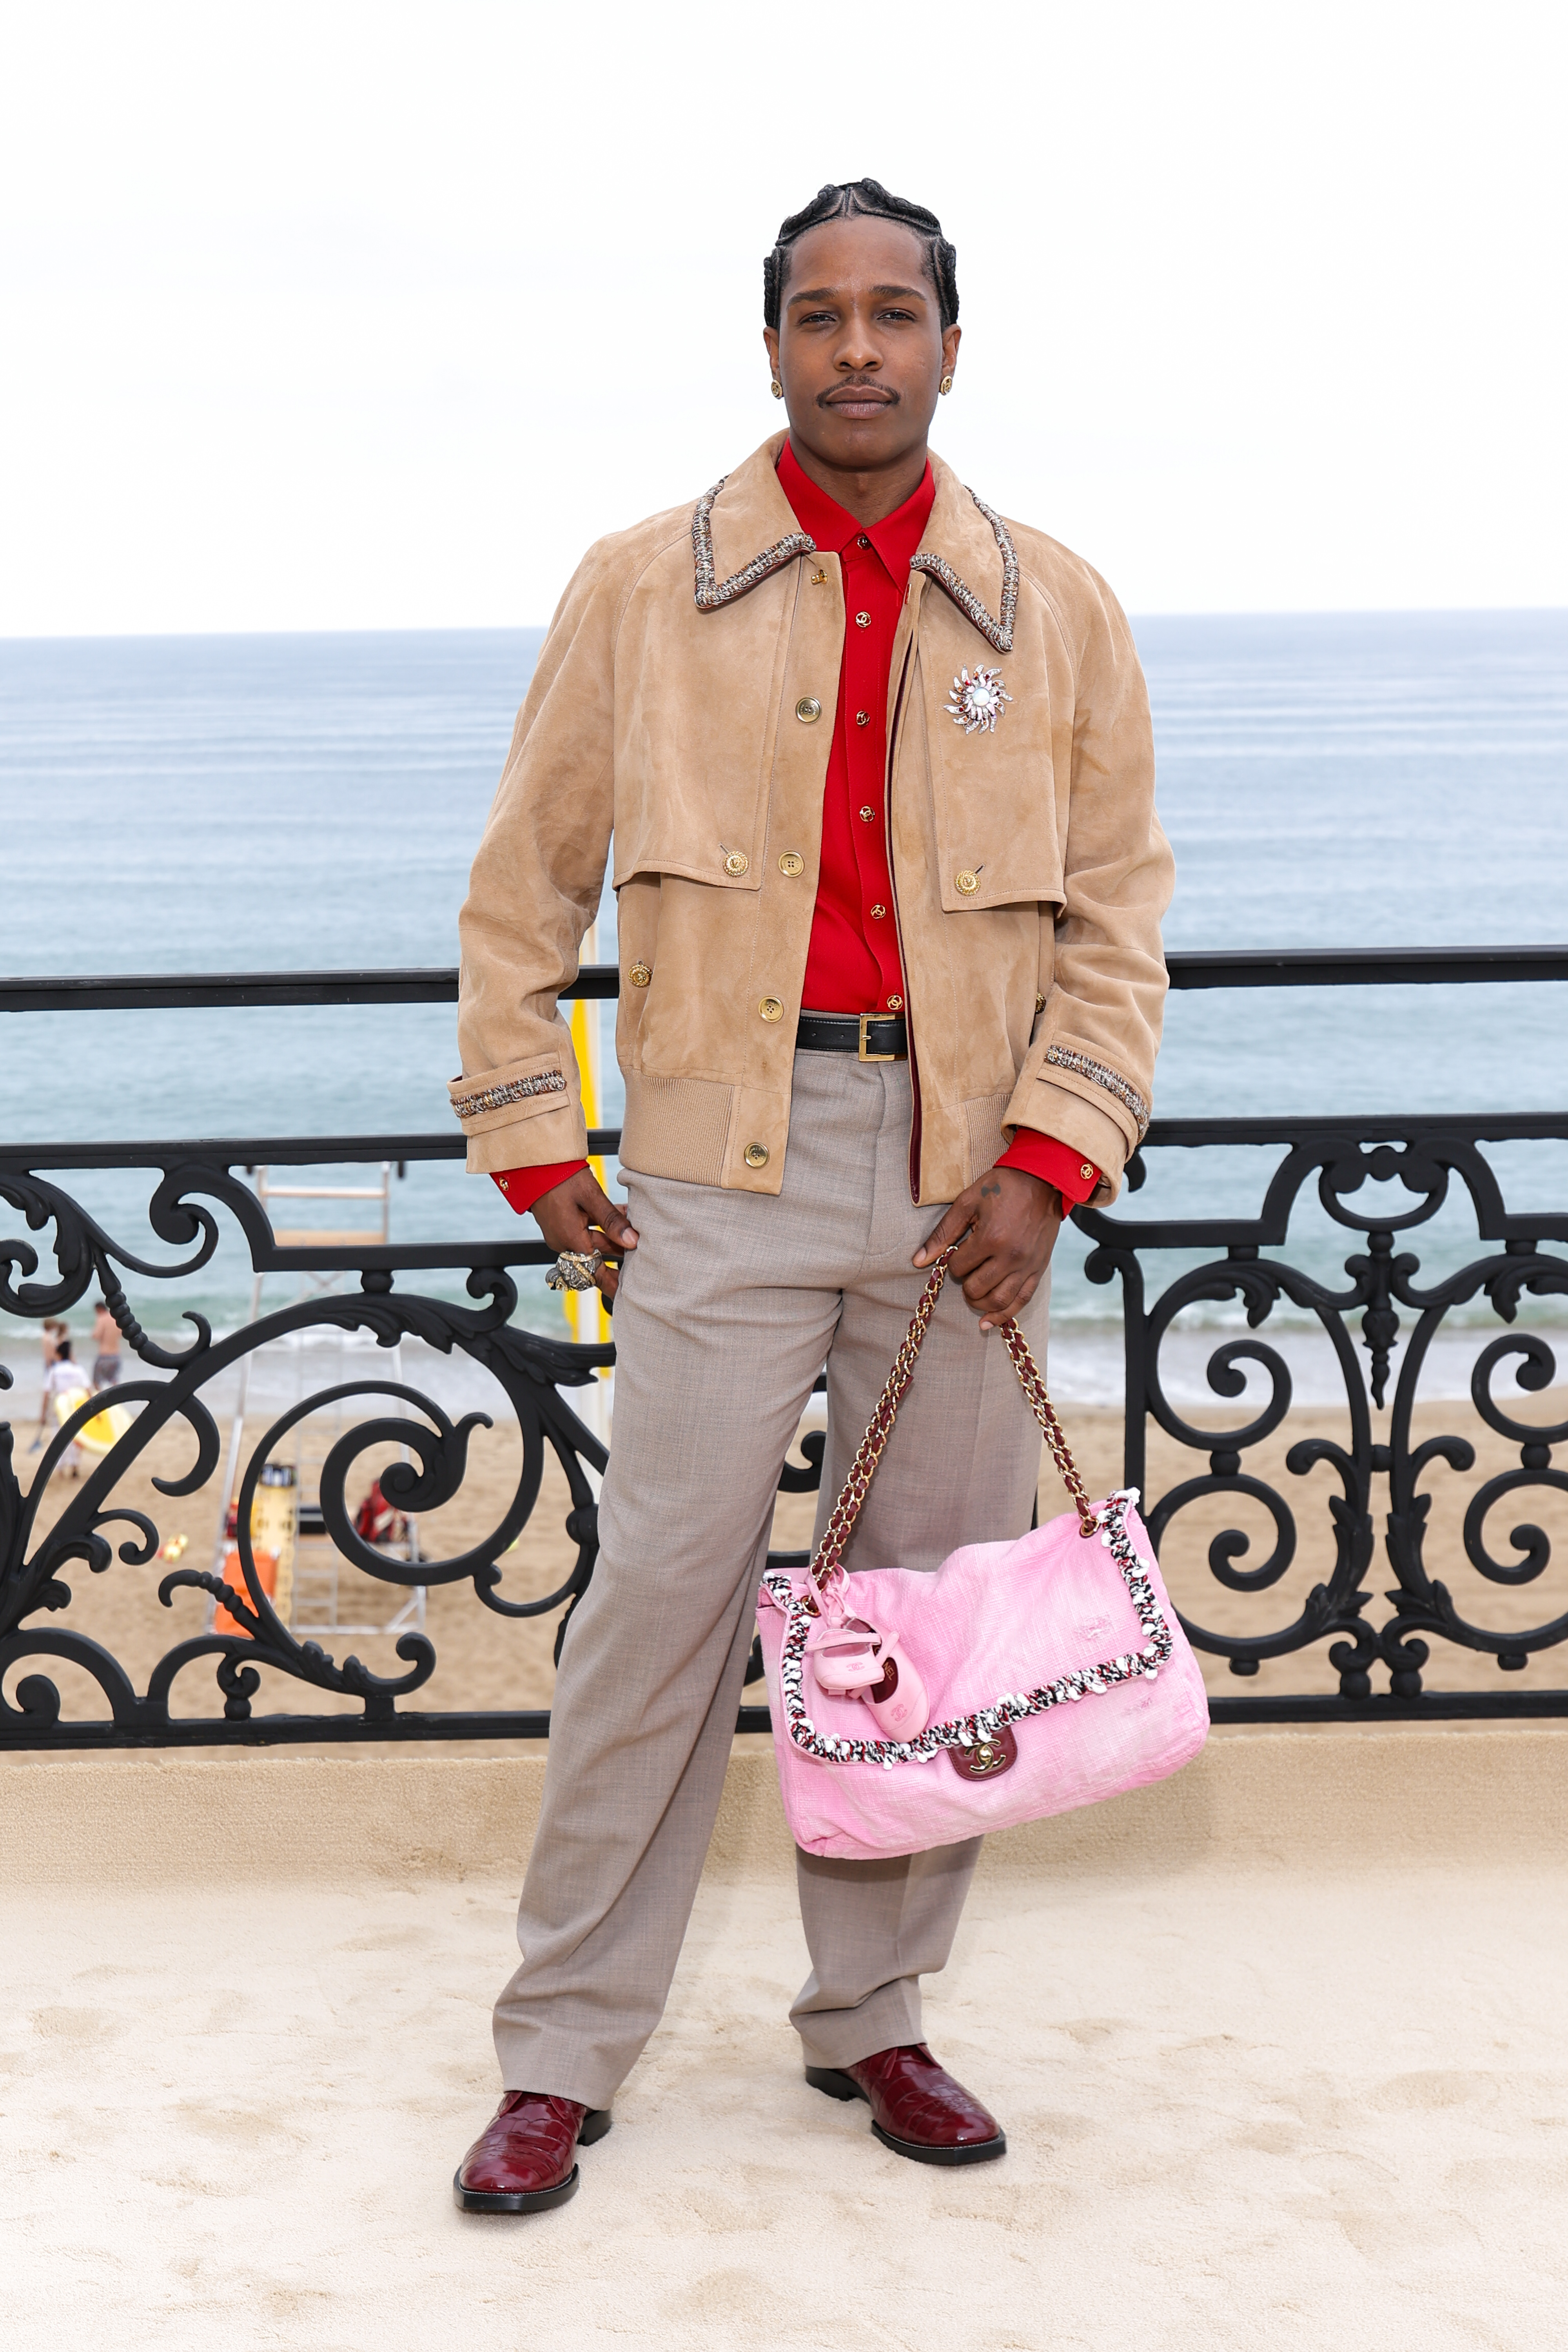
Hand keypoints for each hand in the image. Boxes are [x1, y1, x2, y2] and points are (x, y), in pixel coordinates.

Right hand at [533, 1168, 638, 1300]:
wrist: (533, 1164)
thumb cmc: (559, 1176)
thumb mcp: (591, 1195)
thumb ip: (612, 1220)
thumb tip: (632, 1241)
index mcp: (570, 1239)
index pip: (594, 1272)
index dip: (612, 1284)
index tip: (627, 1294)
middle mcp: (564, 1241)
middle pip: (597, 1256)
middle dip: (619, 1253)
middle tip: (642, 1252)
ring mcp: (561, 1233)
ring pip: (593, 1242)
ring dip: (613, 1236)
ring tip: (634, 1225)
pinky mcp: (562, 1223)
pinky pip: (585, 1231)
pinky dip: (602, 1225)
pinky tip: (619, 1214)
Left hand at [914, 1167, 1061, 1331]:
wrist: (1042, 1180)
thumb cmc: (1001, 1188)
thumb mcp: (967, 1203)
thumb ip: (942, 1233)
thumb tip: (918, 1261)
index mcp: (991, 1239)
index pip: (960, 1268)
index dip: (953, 1262)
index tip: (957, 1252)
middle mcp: (1011, 1257)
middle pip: (977, 1288)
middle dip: (965, 1283)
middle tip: (965, 1270)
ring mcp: (1027, 1266)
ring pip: (998, 1301)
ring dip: (980, 1302)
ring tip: (972, 1294)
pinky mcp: (1039, 1269)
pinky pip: (1022, 1301)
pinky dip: (1004, 1315)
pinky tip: (988, 1323)